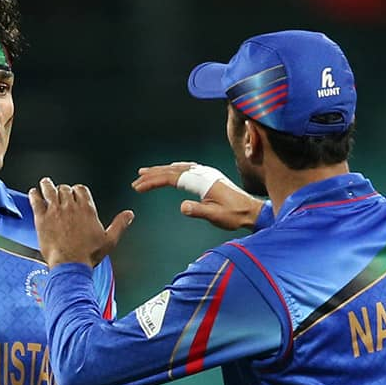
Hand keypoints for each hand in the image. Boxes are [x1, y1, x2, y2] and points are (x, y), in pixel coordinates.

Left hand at [29, 178, 134, 267]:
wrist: (70, 265)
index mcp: (87, 209)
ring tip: (45, 184)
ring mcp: (55, 211)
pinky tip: (34, 193)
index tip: (74, 192)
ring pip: (50, 189)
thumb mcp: (109, 240)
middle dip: (63, 189)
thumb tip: (129, 215)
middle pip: (65, 188)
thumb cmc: (88, 254)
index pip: (81, 189)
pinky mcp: (42, 218)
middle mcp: (70, 207)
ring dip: (47, 185)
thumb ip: (119, 224)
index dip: (77, 189)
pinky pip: (36, 200)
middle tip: (60, 191)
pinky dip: (34, 194)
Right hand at [132, 162, 263, 230]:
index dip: (154, 181)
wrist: (250, 211)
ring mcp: (205, 174)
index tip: (139, 187)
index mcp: (202, 180)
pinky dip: (172, 170)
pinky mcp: (208, 178)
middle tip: (136, 180)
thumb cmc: (234, 215)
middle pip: (172, 170)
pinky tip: (169, 172)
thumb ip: (199, 210)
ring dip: (161, 171)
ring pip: (178, 168)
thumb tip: (183, 206)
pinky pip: (185, 170)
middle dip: (153, 175)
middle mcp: (203, 173)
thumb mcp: (215, 216)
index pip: (172, 178)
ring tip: (145, 173)